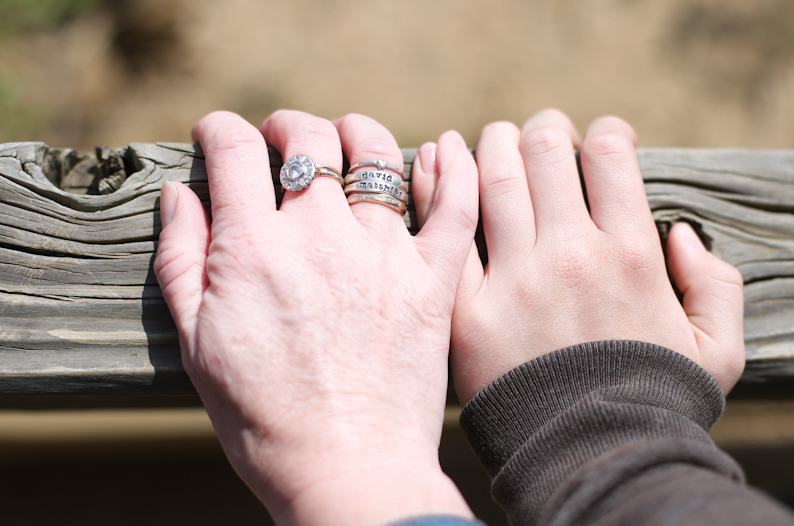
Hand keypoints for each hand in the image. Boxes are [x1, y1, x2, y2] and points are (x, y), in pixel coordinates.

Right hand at [154, 110, 478, 524]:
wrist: (346, 469)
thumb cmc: (262, 417)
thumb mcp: (197, 343)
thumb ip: (180, 258)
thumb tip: (180, 193)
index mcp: (254, 250)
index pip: (234, 150)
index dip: (219, 129)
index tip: (217, 135)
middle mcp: (320, 238)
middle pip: (308, 138)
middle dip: (287, 125)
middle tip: (280, 138)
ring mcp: (383, 255)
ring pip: (377, 155)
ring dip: (356, 133)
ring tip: (346, 139)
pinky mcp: (431, 280)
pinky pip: (454, 205)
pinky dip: (453, 168)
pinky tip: (444, 148)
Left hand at [413, 109, 744, 401]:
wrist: (586, 460)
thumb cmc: (652, 403)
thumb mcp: (715, 349)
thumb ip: (715, 283)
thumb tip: (681, 234)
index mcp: (630, 255)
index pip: (609, 153)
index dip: (604, 132)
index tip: (598, 141)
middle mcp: (571, 255)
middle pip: (544, 150)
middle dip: (543, 129)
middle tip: (538, 137)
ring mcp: (515, 280)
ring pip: (493, 175)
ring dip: (491, 143)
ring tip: (491, 141)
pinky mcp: (466, 309)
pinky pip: (447, 229)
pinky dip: (438, 183)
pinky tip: (436, 161)